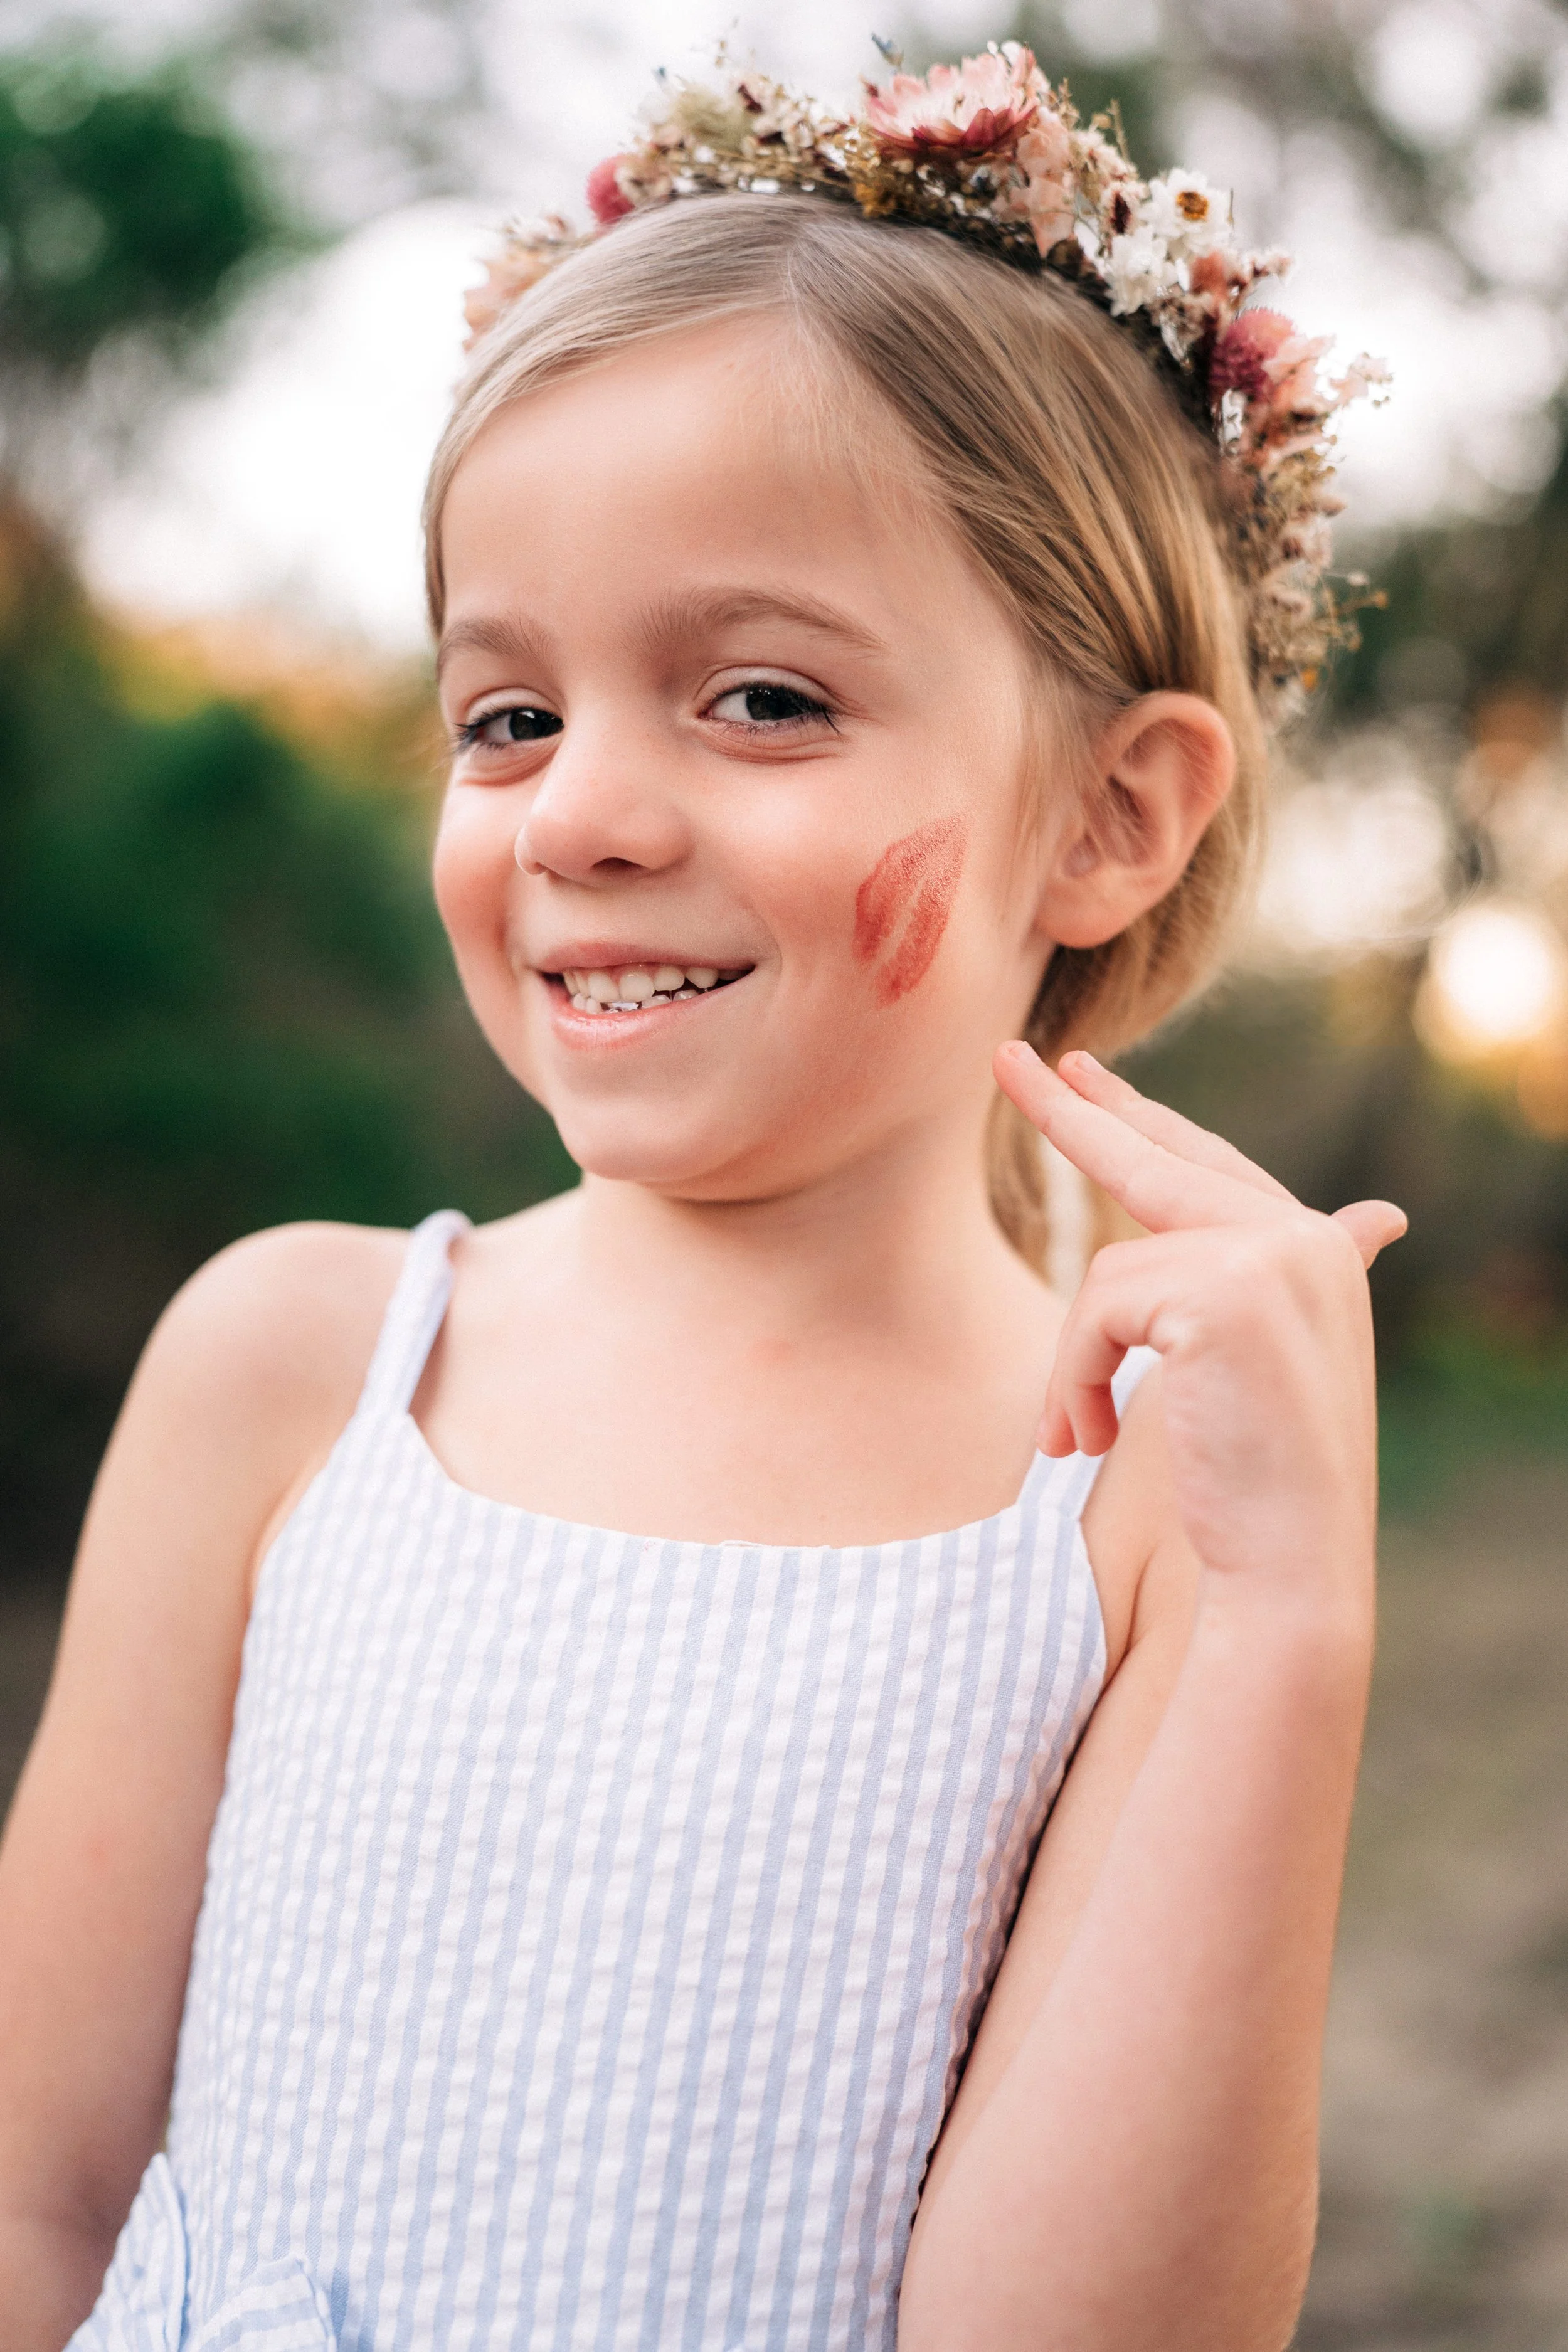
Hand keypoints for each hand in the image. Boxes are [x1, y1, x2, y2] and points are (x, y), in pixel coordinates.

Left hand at [995, 1042, 1406, 1596]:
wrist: (1289, 1564)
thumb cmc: (1258, 1489)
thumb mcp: (1253, 1370)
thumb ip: (1249, 1288)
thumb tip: (1372, 1220)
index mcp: (1319, 1252)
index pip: (1208, 1164)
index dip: (1140, 1120)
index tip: (1079, 1077)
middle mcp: (1306, 1237)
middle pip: (1157, 1159)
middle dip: (1074, 1113)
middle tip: (1006, 1058)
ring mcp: (1271, 1254)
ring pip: (1108, 1274)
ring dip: (1072, 1367)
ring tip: (1077, 1439)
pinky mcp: (1224, 1290)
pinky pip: (1097, 1312)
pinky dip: (1074, 1378)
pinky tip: (1090, 1439)